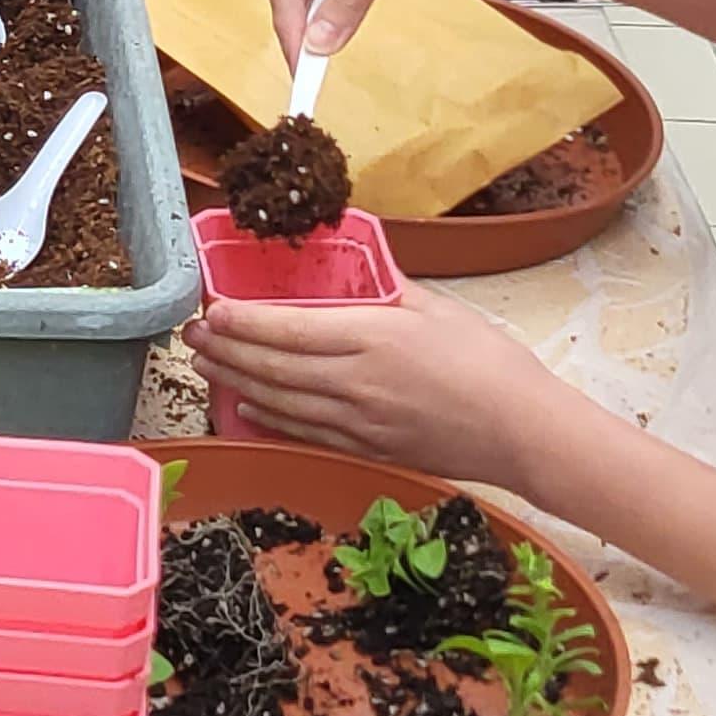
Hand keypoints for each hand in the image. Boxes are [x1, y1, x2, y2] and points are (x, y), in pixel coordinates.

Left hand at [184, 285, 570, 488]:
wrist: (522, 432)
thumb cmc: (490, 364)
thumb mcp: (438, 308)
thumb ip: (389, 288)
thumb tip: (357, 265)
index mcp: (373, 337)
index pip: (289, 329)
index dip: (243, 321)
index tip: (213, 308)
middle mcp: (356, 382)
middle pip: (272, 367)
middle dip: (225, 351)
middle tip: (192, 335)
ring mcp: (359, 422)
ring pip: (281, 402)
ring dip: (236, 381)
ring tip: (206, 365)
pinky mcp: (368, 450)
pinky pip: (305, 432)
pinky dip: (270, 417)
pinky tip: (248, 406)